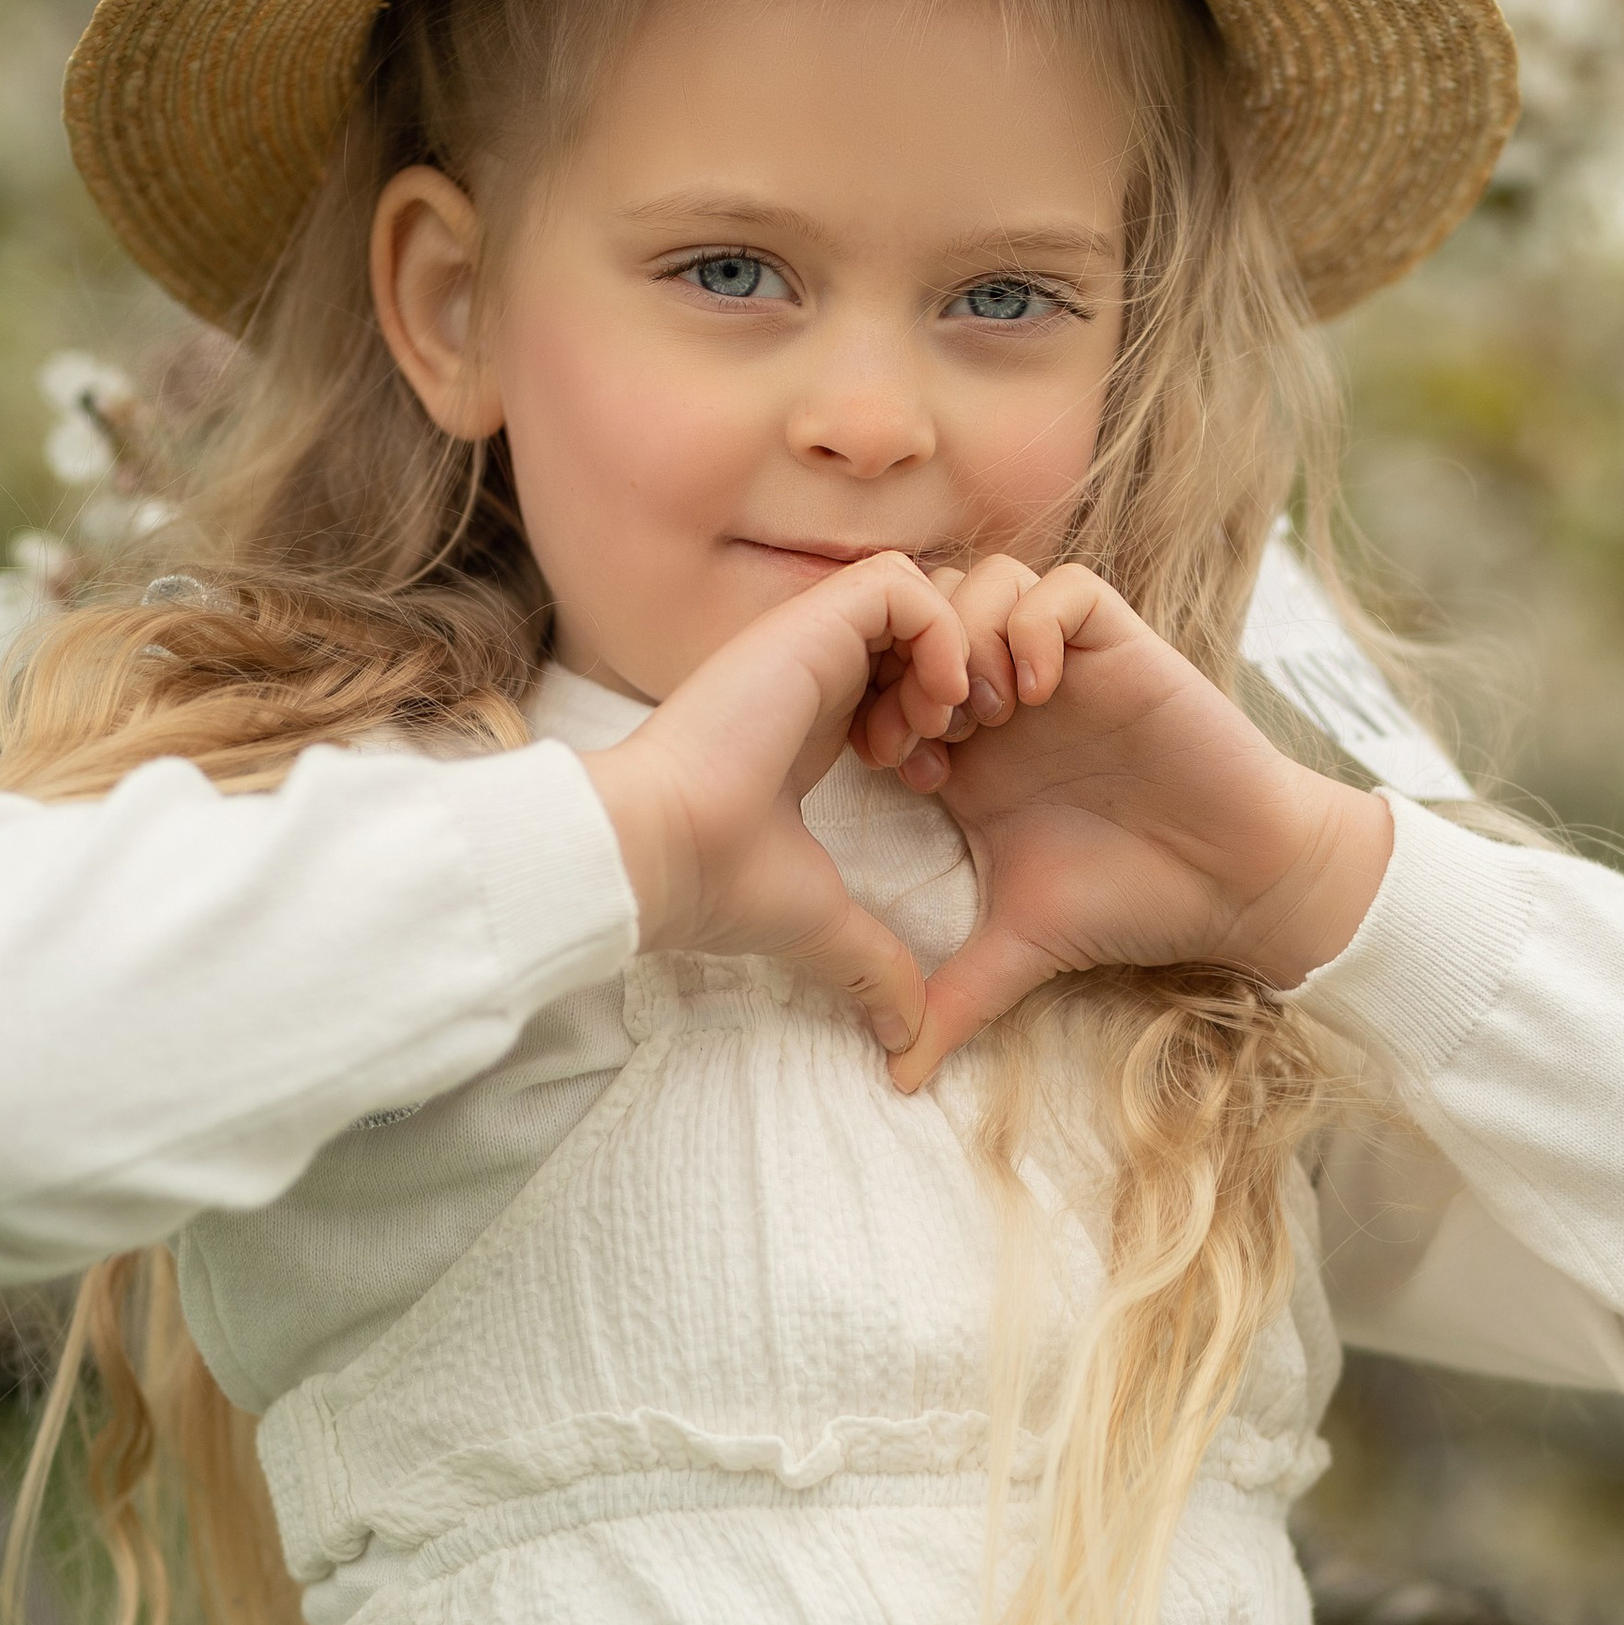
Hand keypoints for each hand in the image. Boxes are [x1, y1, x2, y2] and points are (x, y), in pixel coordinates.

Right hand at [581, 553, 968, 1052]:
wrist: (661, 852)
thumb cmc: (721, 885)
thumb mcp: (822, 924)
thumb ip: (872, 964)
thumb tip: (905, 1040)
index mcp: (811, 725)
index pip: (896, 678)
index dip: (937, 716)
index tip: (938, 783)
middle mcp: (811, 674)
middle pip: (915, 627)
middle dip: (957, 678)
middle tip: (962, 743)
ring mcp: (807, 641)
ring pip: (917, 593)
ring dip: (954, 653)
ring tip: (949, 723)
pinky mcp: (806, 622)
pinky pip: (901, 584)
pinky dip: (938, 631)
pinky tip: (933, 701)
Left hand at [851, 557, 1392, 1090]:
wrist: (1237, 882)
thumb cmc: (1131, 903)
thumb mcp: (1020, 950)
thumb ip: (953, 999)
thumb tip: (894, 1081)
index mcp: (970, 752)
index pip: (889, 681)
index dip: (873, 708)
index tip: (892, 770)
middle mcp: (1009, 698)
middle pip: (925, 612)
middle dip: (911, 660)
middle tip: (927, 731)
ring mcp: (1065, 666)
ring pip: (987, 581)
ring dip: (970, 635)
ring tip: (985, 712)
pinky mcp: (1122, 647)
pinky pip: (1065, 587)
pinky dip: (1037, 623)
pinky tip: (1039, 691)